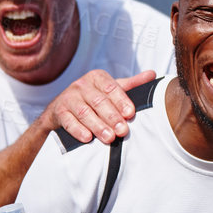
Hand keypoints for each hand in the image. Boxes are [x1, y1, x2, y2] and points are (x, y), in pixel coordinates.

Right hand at [39, 69, 155, 143]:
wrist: (61, 109)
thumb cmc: (93, 98)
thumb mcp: (111, 89)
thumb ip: (131, 84)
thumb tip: (153, 74)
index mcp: (97, 77)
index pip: (112, 88)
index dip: (122, 101)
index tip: (131, 114)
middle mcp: (82, 84)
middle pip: (99, 101)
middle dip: (112, 117)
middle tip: (123, 131)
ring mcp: (69, 97)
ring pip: (85, 112)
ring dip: (97, 126)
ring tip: (109, 138)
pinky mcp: (58, 112)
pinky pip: (68, 121)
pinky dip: (78, 130)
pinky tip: (87, 138)